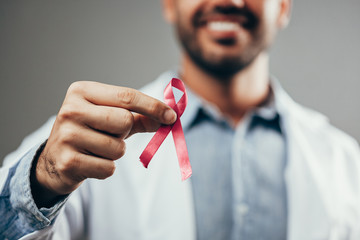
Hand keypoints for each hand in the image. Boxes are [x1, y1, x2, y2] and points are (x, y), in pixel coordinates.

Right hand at [31, 81, 175, 206]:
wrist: (54, 159)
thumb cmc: (90, 131)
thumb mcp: (111, 117)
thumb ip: (140, 116)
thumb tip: (169, 118)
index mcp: (82, 91)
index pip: (127, 96)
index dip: (153, 107)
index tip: (172, 116)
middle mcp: (70, 109)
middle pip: (124, 121)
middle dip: (125, 132)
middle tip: (110, 134)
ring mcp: (66, 136)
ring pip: (118, 148)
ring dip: (115, 152)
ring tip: (96, 149)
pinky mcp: (68, 161)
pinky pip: (108, 168)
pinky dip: (105, 168)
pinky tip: (90, 162)